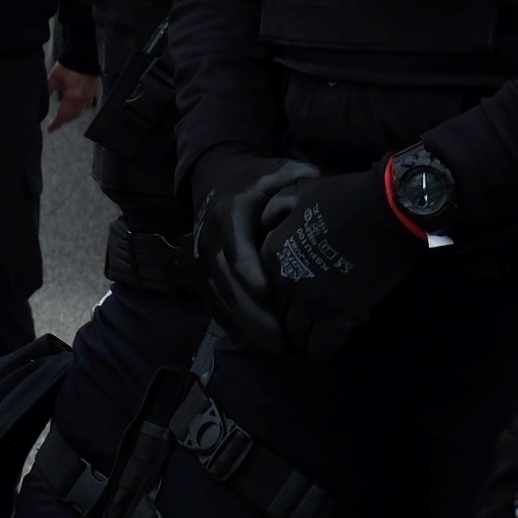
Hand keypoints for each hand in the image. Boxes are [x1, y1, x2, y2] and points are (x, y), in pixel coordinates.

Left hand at [45, 64, 97, 133]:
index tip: (50, 129)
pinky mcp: (93, 92)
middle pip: (73, 116)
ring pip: (80, 112)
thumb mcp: (53, 78)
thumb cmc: (69, 64)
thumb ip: (47, 90)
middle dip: (63, 122)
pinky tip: (73, 109)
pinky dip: (78, 110)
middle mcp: (83, 98)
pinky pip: (86, 106)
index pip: (63, 115)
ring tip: (62, 119)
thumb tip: (39, 101)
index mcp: (73, 96)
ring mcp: (90, 96)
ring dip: (71, 117)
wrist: (83, 55)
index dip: (56, 124)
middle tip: (55, 125)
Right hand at [194, 152, 319, 352]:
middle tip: (283, 335)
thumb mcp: (279, 171)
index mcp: (228, 213)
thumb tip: (314, 184)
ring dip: (247, 326)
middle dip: (252, 312)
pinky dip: (238, 329)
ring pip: (220, 300)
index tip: (269, 293)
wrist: (222, 183)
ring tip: (279, 346)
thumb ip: (297, 179)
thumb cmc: (261, 181)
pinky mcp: (204, 278)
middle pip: (225, 282)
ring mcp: (203, 261)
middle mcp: (210, 239)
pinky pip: (217, 308)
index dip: (248, 271)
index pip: (234, 247)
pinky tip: (264, 345)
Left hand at [256, 161, 430, 359]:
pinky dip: (323, 350)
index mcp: (272, 252)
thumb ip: (277, 212)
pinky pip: (323, 344)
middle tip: (296, 329)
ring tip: (310, 343)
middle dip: (284, 322)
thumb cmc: (346, 196)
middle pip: (276, 312)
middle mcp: (284, 279)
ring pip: (297, 333)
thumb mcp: (299, 196)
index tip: (284, 302)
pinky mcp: (340, 314)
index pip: (261, 286)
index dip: (273, 296)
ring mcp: (311, 299)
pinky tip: (327, 351)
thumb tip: (266, 223)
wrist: (386, 208)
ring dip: (302, 340)